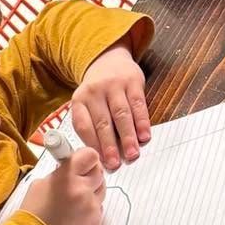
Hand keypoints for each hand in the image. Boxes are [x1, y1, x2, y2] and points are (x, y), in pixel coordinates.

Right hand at [23, 144, 105, 224]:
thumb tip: (70, 168)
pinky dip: (90, 208)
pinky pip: (98, 207)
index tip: (80, 162)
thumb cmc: (34, 215)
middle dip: (89, 174)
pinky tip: (75, 215)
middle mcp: (83, 189)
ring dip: (91, 191)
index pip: (90, 155)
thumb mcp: (40, 185)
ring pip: (101, 190)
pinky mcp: (96, 221)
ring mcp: (92, 206)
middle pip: (99, 171)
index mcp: (67, 177)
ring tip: (74, 201)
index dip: (85, 158)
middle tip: (77, 181)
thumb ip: (59, 173)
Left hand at [70, 44, 149, 169]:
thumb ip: (92, 127)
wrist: (109, 60)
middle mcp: (94, 92)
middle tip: (116, 164)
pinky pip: (138, 105)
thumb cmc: (98, 93)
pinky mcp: (132, 81)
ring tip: (132, 154)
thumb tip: (104, 157)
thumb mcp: (87, 105)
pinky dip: (142, 122)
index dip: (92, 145)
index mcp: (79, 100)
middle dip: (110, 145)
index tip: (99, 162)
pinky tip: (145, 136)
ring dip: (128, 137)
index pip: (83, 126)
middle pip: (103, 122)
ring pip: (121, 115)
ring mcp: (114, 85)